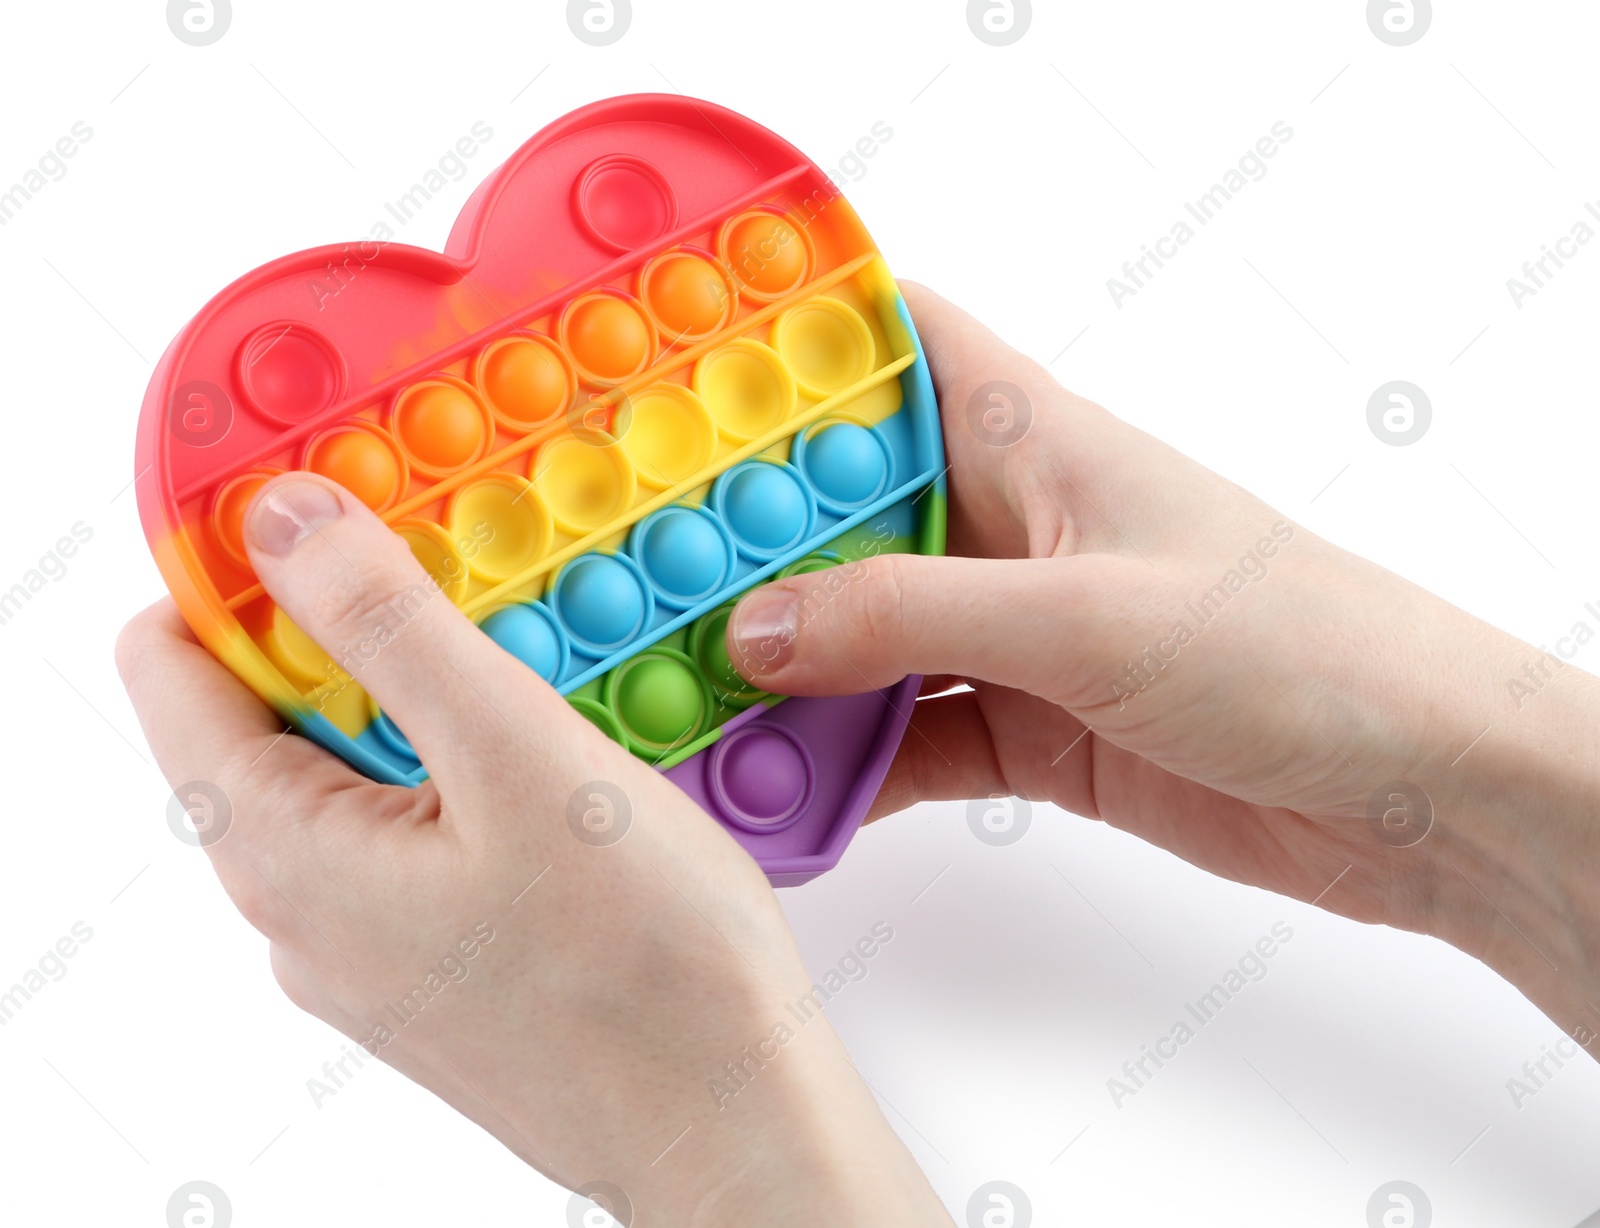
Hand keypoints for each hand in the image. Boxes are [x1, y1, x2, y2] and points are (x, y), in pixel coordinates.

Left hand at [117, 475, 952, 1224]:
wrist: (730, 1117)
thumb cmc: (645, 971)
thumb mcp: (516, 757)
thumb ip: (389, 628)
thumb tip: (285, 525)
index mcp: (282, 850)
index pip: (173, 662)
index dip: (237, 566)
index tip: (329, 503)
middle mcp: (299, 905)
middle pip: (270, 708)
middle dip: (357, 626)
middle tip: (471, 583)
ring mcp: (367, 939)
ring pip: (356, 764)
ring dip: (427, 697)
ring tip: (536, 674)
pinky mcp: (435, 953)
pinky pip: (415, 823)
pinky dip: (465, 767)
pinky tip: (558, 765)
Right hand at [728, 282, 1599, 1051]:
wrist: (1417, 791)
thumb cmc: (1300, 648)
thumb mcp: (1086, 616)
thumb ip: (913, 618)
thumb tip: (761, 627)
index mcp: (1033, 440)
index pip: (896, 346)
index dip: (791, 345)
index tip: (677, 381)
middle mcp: (1010, 525)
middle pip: (846, 509)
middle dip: (749, 545)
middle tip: (638, 581)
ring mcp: (1015, 630)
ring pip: (863, 633)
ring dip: (787, 672)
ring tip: (687, 704)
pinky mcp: (1030, 724)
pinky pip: (907, 734)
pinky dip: (848, 764)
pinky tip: (787, 791)